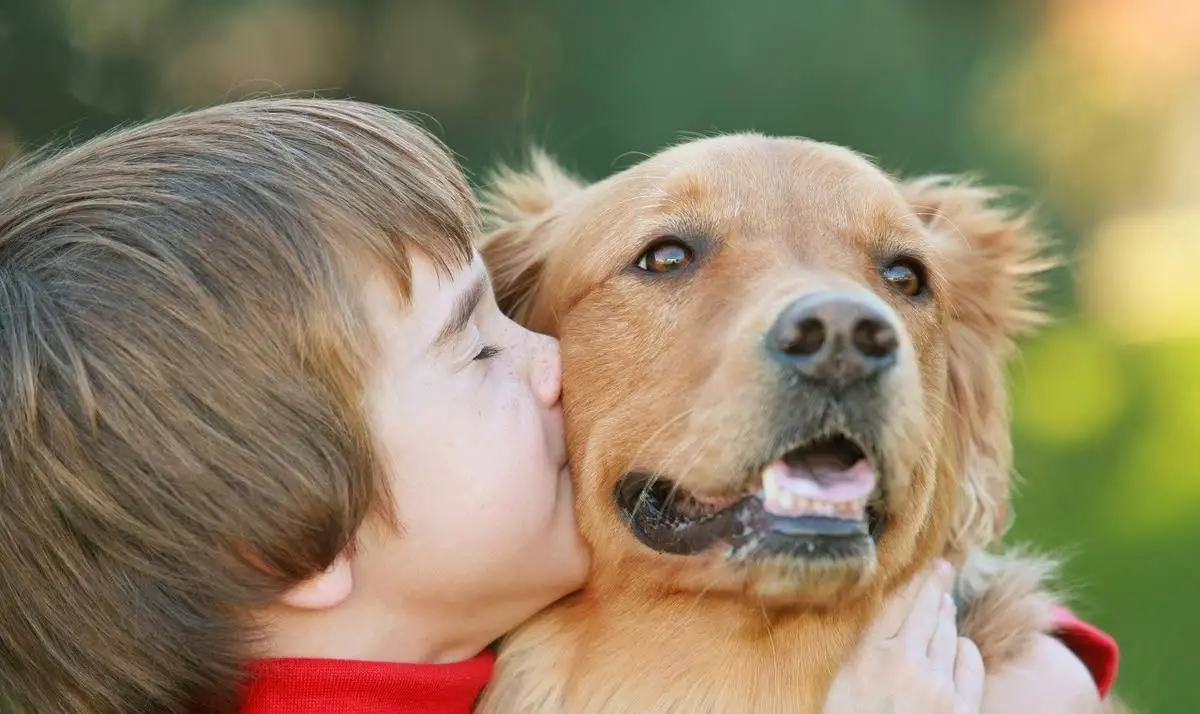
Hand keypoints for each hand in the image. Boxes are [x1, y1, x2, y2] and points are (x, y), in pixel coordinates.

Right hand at [824, 560, 983, 713]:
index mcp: (869, 653)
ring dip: (947, 615)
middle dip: (935, 586)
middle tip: (942, 566)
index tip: (922, 561)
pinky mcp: (960, 710)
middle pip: (926, 613)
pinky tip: (962, 643)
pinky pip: (970, 668)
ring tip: (946, 602)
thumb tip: (860, 619)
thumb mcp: (833, 681)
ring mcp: (937, 686)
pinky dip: (966, 650)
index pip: (895, 602)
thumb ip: (849, 649)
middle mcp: (907, 662)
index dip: (912, 579)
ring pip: (948, 636)